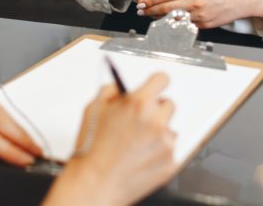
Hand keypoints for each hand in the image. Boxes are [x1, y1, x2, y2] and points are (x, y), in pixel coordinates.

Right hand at [44, 73, 176, 205]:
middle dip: (155, 110)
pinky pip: (169, 150)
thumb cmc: (91, 148)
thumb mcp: (93, 108)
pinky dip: (158, 152)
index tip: (155, 87)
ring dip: (158, 132)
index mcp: (138, 104)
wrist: (94, 183)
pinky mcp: (170, 163)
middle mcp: (156, 121)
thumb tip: (122, 88)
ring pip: (169, 129)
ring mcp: (165, 143)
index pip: (162, 80)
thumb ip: (112, 91)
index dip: (156, 83)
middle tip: (140, 121)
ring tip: (136, 144)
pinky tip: (140, 157)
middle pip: (168, 105)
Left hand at [136, 0, 262, 28]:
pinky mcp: (205, 24)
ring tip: (149, 15)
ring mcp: (201, 14)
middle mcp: (197, 2)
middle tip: (140, 10)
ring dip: (160, 18)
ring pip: (175, 18)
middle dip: (151, 9)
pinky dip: (176, 23)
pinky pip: (186, 24)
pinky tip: (167, 20)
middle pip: (167, 8)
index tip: (142, 1)